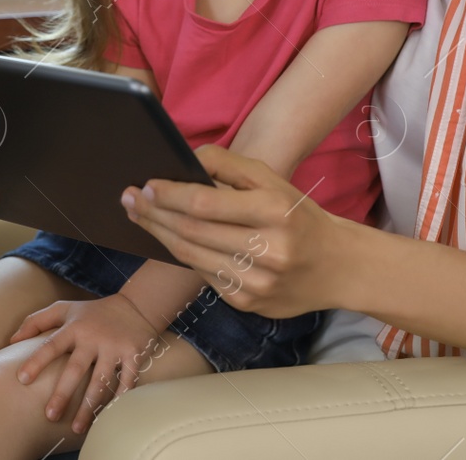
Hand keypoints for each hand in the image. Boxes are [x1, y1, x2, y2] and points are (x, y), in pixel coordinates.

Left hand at [9, 294, 160, 433]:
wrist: (135, 306)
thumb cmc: (92, 313)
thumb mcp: (64, 309)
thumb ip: (36, 321)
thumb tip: (11, 341)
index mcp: (74, 328)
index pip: (51, 345)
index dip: (36, 361)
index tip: (22, 379)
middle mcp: (93, 338)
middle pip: (75, 368)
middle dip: (63, 393)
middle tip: (50, 416)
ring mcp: (114, 346)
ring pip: (100, 380)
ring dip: (89, 406)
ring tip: (76, 427)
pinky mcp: (133, 354)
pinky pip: (127, 380)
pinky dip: (120, 398)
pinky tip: (109, 415)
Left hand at [121, 143, 350, 317]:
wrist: (337, 267)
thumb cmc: (297, 216)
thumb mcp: (273, 180)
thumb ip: (230, 165)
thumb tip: (186, 161)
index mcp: (274, 211)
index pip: (206, 203)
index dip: (170, 195)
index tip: (145, 185)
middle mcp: (267, 249)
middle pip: (192, 231)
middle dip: (154, 213)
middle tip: (128, 198)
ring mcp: (256, 282)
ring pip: (191, 256)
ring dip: (159, 234)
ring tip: (139, 216)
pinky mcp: (248, 303)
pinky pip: (204, 275)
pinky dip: (183, 255)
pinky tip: (169, 238)